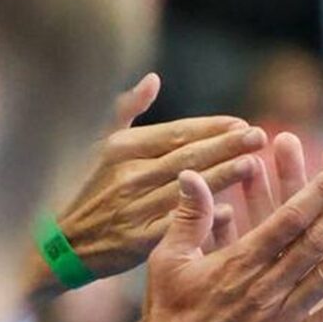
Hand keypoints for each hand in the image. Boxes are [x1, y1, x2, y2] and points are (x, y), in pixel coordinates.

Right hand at [26, 73, 262, 298]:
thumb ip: (127, 110)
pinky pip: (177, 225)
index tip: (241, 122)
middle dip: (226, 145)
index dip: (210, 128)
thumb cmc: (86, 187)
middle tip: (260, 136)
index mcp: (120, 148)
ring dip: (222, 177)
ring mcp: (133, 207)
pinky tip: (230, 210)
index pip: (175, 133)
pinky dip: (202, 217)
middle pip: (186, 157)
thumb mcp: (98, 145)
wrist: (63, 242)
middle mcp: (127, 174)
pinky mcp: (138, 241)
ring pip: (186, 189)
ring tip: (254, 164)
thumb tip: (153, 79)